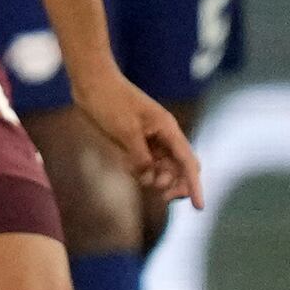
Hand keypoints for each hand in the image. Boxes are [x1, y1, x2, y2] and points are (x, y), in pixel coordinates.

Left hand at [74, 69, 202, 209]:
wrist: (91, 82)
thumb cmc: (110, 101)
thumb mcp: (125, 131)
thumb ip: (139, 157)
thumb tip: (148, 178)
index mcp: (167, 129)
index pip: (188, 162)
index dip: (194, 186)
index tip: (198, 207)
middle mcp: (164, 135)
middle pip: (180, 168)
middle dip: (175, 184)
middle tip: (160, 195)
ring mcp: (150, 138)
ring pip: (164, 167)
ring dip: (156, 178)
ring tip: (138, 175)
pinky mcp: (136, 140)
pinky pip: (147, 163)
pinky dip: (141, 170)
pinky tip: (127, 166)